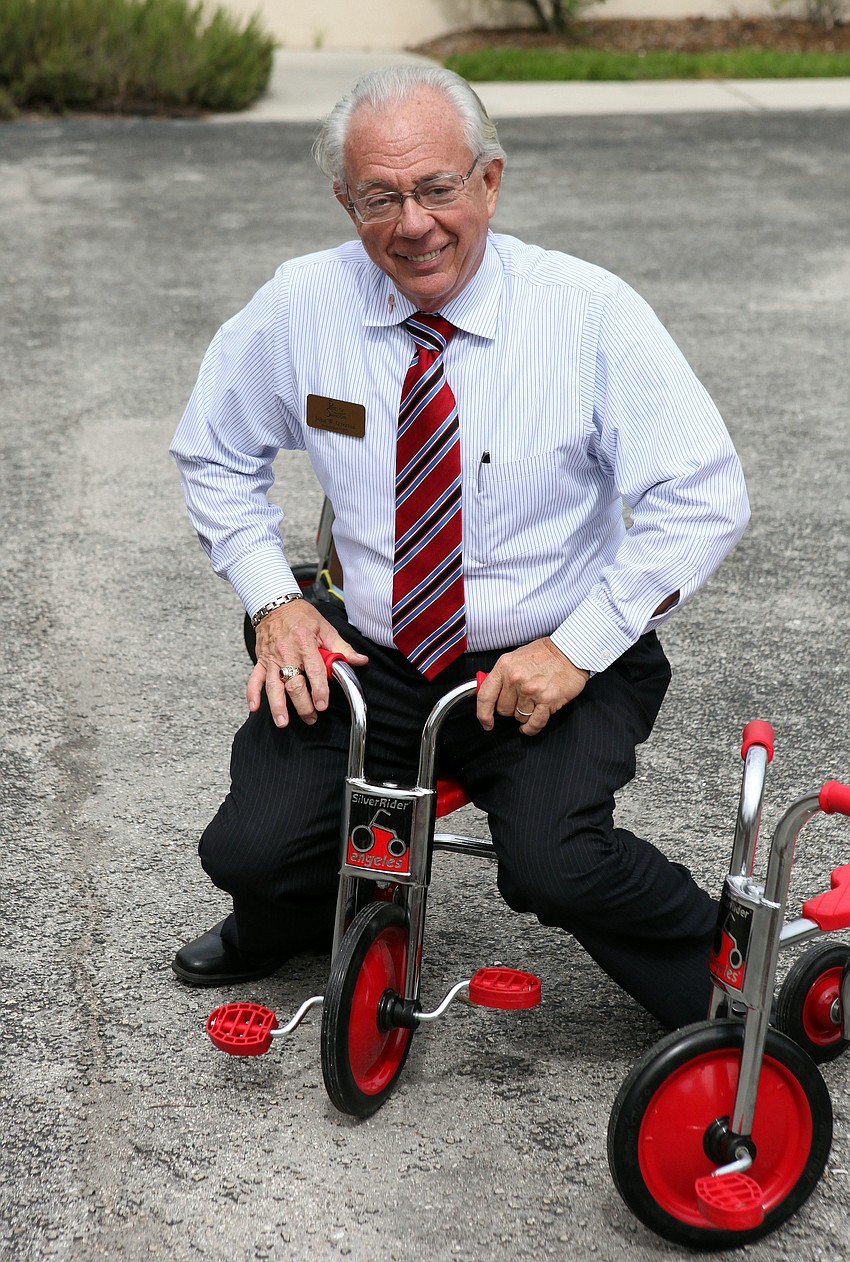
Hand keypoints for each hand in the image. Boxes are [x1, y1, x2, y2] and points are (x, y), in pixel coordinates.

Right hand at [247, 600, 367, 727]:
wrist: (275, 604)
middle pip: (294, 684)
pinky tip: (255, 708)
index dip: (320, 690)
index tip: (323, 704)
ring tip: (283, 722)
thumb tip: (360, 661)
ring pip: (273, 686)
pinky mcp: (261, 660)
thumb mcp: (325, 628)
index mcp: (305, 643)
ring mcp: (272, 658)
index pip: (314, 671)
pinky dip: (252, 694)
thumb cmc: (301, 616)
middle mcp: (287, 652)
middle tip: (311, 717)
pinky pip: (254, 679)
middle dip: (303, 705)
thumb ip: (342, 648)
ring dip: (278, 706)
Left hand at [476, 637, 589, 735]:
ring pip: (519, 716)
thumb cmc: (546, 653)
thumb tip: (492, 693)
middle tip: (521, 700)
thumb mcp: (516, 657)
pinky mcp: (546, 700)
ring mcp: (531, 690)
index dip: (483, 713)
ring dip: (525, 714)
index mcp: (504, 666)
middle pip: (503, 710)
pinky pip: (534, 723)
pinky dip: (531, 728)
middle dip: (510, 709)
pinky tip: (530, 726)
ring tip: (533, 702)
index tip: (486, 721)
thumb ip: (502, 675)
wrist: (570, 651)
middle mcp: (515, 679)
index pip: (485, 696)